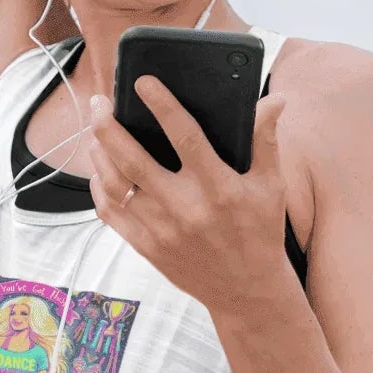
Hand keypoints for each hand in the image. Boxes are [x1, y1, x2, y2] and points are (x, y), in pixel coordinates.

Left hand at [87, 78, 290, 313]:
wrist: (247, 291)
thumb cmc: (260, 232)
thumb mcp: (271, 186)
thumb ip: (266, 140)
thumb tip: (275, 99)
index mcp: (218, 188)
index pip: (185, 136)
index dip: (162, 105)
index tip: (142, 81)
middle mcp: (185, 208)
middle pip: (133, 159)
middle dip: (109, 125)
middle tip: (100, 101)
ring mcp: (161, 230)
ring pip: (116, 184)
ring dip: (99, 152)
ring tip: (96, 129)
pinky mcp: (147, 247)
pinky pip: (111, 213)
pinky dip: (100, 187)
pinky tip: (100, 169)